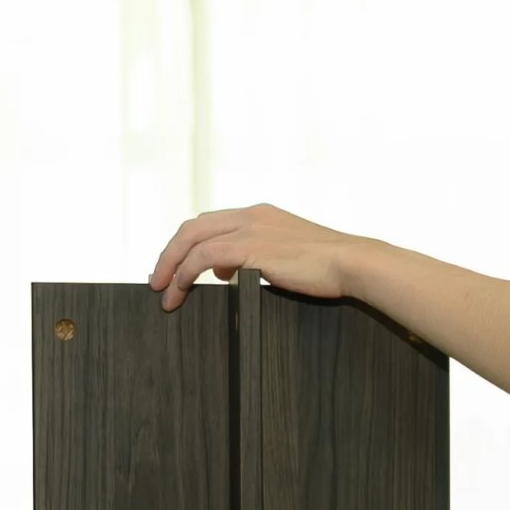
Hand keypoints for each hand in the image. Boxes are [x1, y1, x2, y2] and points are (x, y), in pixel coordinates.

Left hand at [150, 205, 366, 309]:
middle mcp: (250, 215)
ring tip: (164, 294)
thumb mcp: (287, 258)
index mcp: (260, 215)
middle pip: (193, 227)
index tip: (177, 269)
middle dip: (170, 254)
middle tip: (158, 281)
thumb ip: (256, 261)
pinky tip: (181, 292)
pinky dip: (186, 274)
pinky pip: (204, 256)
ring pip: (192, 240)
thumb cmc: (329, 269)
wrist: (351, 263)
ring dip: (172, 267)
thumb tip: (227, 272)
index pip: (211, 223)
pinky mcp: (251, 246)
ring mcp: (250, 228)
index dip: (188, 245)